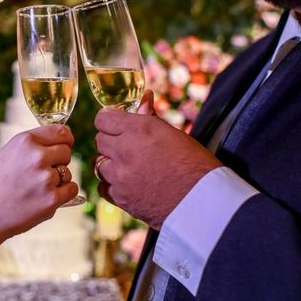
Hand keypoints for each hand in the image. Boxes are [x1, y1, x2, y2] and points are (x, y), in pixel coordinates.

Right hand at [0, 125, 77, 240]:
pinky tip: (47, 197)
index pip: (61, 132)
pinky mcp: (51, 200)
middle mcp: (37, 157)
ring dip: (58, 180)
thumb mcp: (5, 154)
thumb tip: (57, 144)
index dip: (66, 139)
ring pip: (68, 173)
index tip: (66, 144)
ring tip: (34, 189)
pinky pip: (72, 189)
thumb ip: (30, 148)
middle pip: (66, 152)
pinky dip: (64, 193)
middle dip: (59, 161)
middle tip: (42, 172)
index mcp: (25, 141)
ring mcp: (45, 179)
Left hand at [94, 106, 220, 229]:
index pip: (103, 119)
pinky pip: (103, 186)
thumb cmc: (195, 165)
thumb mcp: (174, 134)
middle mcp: (124, 150)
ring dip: (110, 163)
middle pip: (99, 140)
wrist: (202, 202)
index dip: (109, 121)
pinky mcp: (121, 197)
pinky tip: (126, 183)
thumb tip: (144, 98)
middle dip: (110, 141)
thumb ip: (150, 118)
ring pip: (98, 164)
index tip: (116, 125)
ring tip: (128, 167)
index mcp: (139, 129)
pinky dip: (111, 184)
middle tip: (126, 146)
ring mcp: (120, 175)